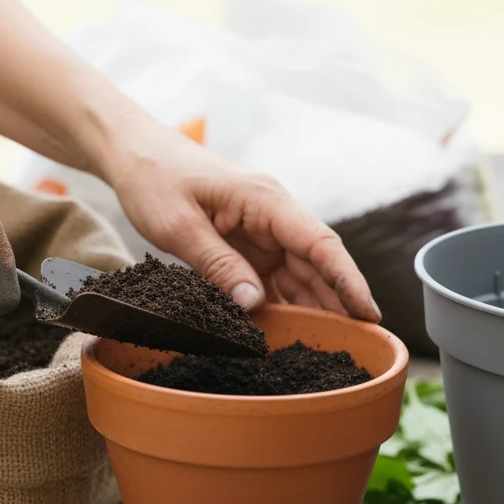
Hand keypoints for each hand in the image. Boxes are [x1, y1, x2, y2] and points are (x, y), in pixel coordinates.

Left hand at [102, 123, 380, 322]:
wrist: (134, 155)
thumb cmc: (154, 178)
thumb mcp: (178, 226)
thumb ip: (217, 265)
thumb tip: (255, 305)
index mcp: (265, 200)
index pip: (320, 243)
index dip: (348, 280)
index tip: (369, 313)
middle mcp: (272, 216)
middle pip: (317, 265)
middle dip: (338, 304)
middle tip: (354, 347)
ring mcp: (261, 231)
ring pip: (299, 275)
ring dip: (312, 308)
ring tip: (327, 348)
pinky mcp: (245, 246)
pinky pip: (272, 279)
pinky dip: (282, 305)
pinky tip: (289, 333)